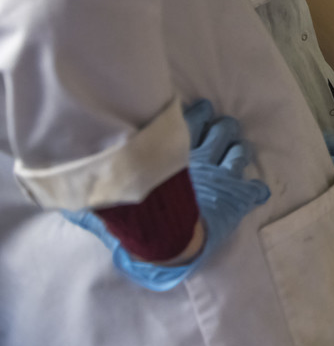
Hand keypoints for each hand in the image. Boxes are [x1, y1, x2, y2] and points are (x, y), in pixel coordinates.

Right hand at [64, 101, 269, 289]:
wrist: (165, 236)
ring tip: (239, 144)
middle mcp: (201, 160)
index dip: (195, 117)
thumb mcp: (109, 201)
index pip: (188, 125)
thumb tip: (61, 198)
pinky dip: (256, 190)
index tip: (199, 110)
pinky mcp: (236, 197)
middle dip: (222, 128)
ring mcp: (222, 177)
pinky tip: (258, 190)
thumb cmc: (138, 214)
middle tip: (223, 124)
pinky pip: (253, 191)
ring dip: (239, 148)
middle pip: (219, 133)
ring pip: (238, 152)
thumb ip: (91, 198)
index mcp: (174, 155)